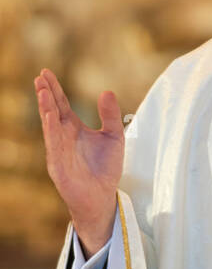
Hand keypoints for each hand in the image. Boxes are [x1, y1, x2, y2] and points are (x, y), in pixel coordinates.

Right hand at [35, 68, 123, 256]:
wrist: (102, 196)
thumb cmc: (105, 168)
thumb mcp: (114, 136)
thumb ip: (110, 115)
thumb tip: (107, 91)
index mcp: (74, 127)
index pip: (61, 104)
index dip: (54, 88)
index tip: (46, 72)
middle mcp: (63, 136)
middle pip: (52, 110)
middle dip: (46, 94)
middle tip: (40, 76)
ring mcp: (58, 149)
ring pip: (49, 125)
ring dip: (45, 108)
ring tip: (42, 90)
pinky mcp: (58, 164)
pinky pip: (53, 144)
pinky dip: (51, 129)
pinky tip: (50, 116)